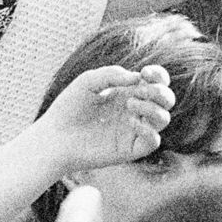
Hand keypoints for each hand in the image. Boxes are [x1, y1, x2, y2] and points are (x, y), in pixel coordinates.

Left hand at [36, 65, 174, 173]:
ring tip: (129, 104)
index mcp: (128, 92)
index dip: (159, 75)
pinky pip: (153, 141)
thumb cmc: (69, 108)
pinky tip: (130, 122)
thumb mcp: (88, 81)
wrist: (55, 137)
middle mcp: (135, 111)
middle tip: (139, 90)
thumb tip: (138, 78)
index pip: (156, 82)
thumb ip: (112, 74)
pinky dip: (148, 129)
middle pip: (166, 99)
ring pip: (163, 118)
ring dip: (152, 107)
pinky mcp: (130, 149)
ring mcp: (134, 131)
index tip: (145, 72)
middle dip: (160, 91)